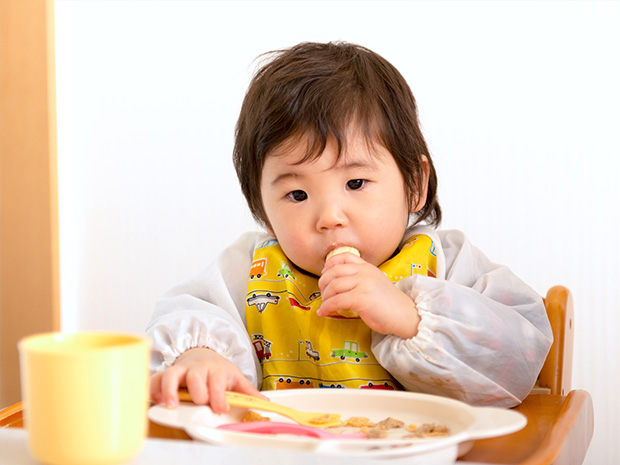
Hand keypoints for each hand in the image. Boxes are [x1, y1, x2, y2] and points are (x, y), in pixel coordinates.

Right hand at [149, 347, 263, 412]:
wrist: (202, 355)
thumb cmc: (218, 370)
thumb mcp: (235, 377)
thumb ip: (247, 392)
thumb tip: (264, 401)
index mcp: (216, 370)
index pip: (217, 381)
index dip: (219, 395)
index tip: (220, 407)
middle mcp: (197, 369)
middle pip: (195, 377)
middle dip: (198, 391)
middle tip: (199, 403)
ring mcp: (180, 371)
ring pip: (171, 375)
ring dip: (170, 390)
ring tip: (171, 405)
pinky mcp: (166, 375)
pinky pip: (155, 379)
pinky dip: (154, 389)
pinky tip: (157, 401)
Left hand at [317, 252, 419, 338]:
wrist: (405, 316)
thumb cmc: (389, 304)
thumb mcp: (375, 283)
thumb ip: (359, 279)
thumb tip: (336, 284)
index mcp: (367, 267)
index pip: (344, 257)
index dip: (329, 264)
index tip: (324, 273)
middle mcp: (364, 272)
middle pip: (334, 272)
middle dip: (323, 283)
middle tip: (322, 293)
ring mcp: (363, 284)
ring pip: (333, 286)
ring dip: (324, 297)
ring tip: (324, 305)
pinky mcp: (361, 298)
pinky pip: (336, 301)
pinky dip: (326, 307)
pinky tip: (324, 312)